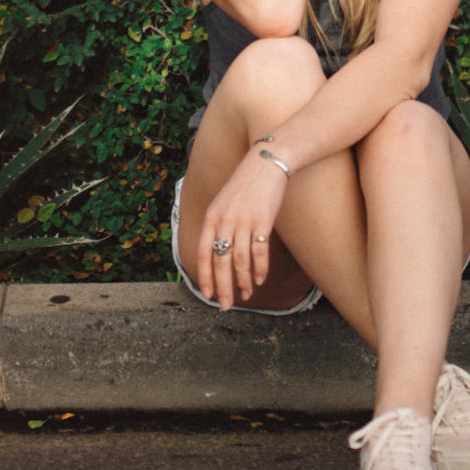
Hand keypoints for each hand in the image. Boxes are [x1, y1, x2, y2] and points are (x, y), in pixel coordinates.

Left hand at [197, 147, 289, 304]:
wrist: (266, 164)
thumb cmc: (245, 186)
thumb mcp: (223, 202)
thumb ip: (217, 224)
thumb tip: (217, 252)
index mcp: (211, 217)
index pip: (203, 253)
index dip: (205, 277)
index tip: (208, 295)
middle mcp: (224, 221)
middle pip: (220, 262)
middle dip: (223, 287)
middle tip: (226, 305)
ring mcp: (243, 221)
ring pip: (240, 260)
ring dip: (242, 281)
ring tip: (245, 294)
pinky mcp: (262, 222)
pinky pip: (259, 252)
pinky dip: (259, 269)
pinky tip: (259, 280)